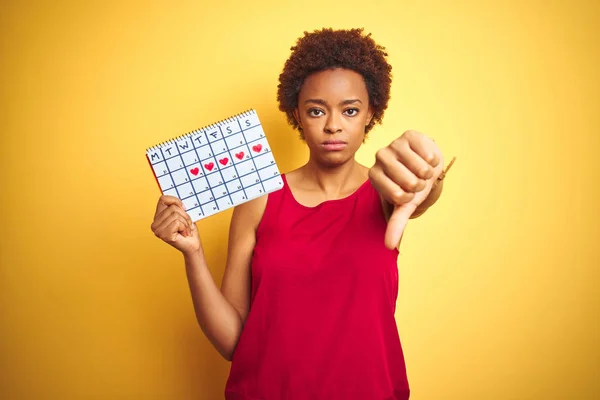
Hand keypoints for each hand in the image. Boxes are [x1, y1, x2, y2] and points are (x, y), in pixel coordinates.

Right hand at [150, 195, 201, 255]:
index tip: (184, 209)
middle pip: (172, 208)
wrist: (193, 244)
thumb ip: (177, 206)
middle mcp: (155, 224)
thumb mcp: (183, 214)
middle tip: (186, 225)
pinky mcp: (164, 235)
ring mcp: (158, 230)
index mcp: (157, 217)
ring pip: (175, 215)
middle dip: (184, 215)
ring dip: (185, 222)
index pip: (163, 199)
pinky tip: (184, 234)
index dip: (176, 201)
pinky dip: (185, 227)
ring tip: (185, 230)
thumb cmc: (189, 230)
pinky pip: (177, 222)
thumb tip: (177, 200)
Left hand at [369, 130, 443, 249]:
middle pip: (410, 182)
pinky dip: (433, 160)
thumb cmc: (411, 185)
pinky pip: (428, 154)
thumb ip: (396, 223)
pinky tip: (425, 157)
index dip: (409, 197)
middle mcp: (380, 158)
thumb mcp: (404, 204)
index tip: (406, 192)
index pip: (398, 196)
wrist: (423, 163)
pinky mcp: (409, 134)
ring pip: (421, 168)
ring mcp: (394, 144)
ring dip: (427, 173)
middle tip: (415, 179)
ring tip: (421, 169)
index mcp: (374, 176)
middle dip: (420, 185)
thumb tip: (389, 246)